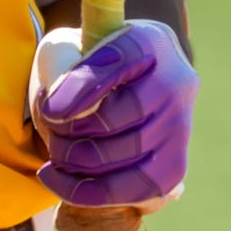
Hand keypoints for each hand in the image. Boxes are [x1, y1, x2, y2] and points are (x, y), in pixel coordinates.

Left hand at [25, 20, 195, 210]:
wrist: (117, 91)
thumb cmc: (83, 66)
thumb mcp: (67, 48)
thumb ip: (62, 65)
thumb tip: (62, 112)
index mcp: (149, 40)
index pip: (122, 58)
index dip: (84, 85)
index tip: (51, 109)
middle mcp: (176, 81)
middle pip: (120, 116)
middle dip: (71, 130)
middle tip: (49, 128)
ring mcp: (180, 126)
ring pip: (124, 156)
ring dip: (75, 160)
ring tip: (54, 151)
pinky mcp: (174, 166)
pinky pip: (131, 188)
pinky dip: (87, 191)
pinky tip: (56, 179)